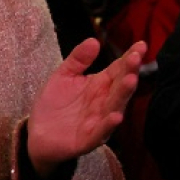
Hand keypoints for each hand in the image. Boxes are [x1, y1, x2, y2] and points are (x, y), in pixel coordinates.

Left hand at [27, 39, 143, 176]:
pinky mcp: (89, 139)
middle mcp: (104, 102)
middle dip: (130, 71)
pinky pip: (101, 132)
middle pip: (120, 85)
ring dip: (124, 94)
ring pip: (115, 106)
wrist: (37, 135)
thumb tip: (94, 40)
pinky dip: (108, 125)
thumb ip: (78, 59)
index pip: (119, 68)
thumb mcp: (64, 76)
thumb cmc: (54, 104)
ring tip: (131, 80)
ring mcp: (99, 121)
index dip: (130, 57)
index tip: (141, 44)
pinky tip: (116, 116)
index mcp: (101, 85)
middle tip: (136, 58)